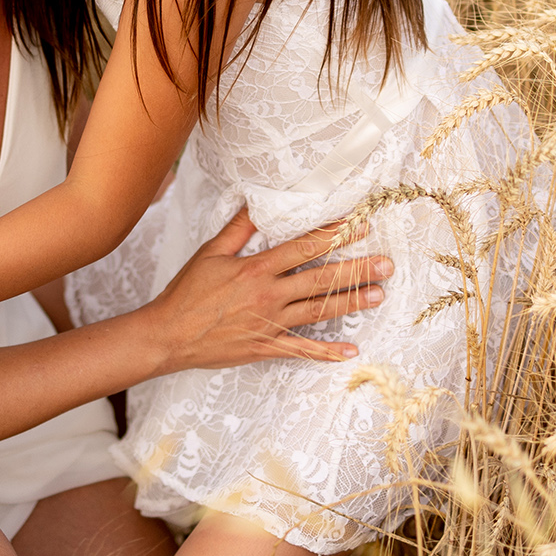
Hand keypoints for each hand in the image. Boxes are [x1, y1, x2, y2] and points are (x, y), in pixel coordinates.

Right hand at [142, 208, 388, 373]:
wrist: (169, 335)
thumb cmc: (187, 291)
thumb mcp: (210, 253)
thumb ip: (238, 229)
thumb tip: (257, 202)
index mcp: (257, 268)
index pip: (304, 247)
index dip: (334, 235)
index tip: (360, 225)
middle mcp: (269, 295)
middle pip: (321, 279)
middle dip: (356, 270)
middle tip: (386, 264)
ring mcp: (270, 323)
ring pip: (318, 311)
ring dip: (351, 302)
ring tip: (379, 295)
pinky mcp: (265, 346)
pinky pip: (302, 350)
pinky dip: (326, 352)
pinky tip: (351, 350)